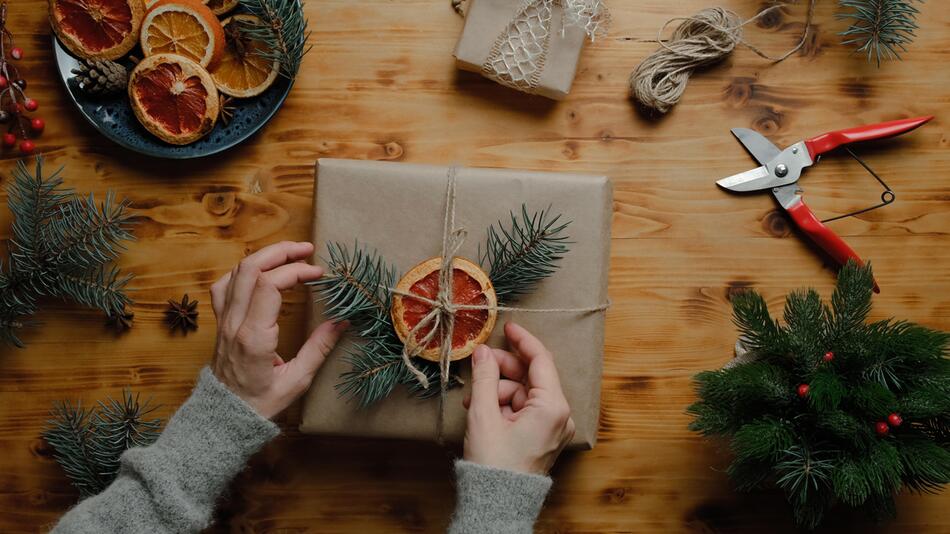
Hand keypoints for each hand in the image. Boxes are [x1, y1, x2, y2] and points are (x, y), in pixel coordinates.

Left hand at [210, 241, 346, 418]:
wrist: (223, 417)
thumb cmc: (260, 403)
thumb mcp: (297, 381)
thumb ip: (319, 349)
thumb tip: (341, 322)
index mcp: (254, 337)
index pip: (270, 286)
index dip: (296, 271)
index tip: (318, 274)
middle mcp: (234, 323)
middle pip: (251, 269)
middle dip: (281, 252)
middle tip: (307, 250)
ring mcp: (223, 321)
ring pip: (236, 271)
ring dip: (263, 257)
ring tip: (289, 254)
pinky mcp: (220, 322)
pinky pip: (224, 285)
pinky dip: (243, 270)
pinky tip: (260, 271)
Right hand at [462, 322, 574, 474]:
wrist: (498, 505)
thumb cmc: (494, 463)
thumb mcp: (484, 414)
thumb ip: (484, 377)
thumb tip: (483, 352)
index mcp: (553, 407)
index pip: (541, 360)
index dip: (523, 340)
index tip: (508, 328)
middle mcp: (560, 416)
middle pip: (532, 377)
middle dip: (503, 370)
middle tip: (479, 365)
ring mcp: (553, 428)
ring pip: (525, 393)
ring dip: (499, 392)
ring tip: (474, 402)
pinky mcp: (543, 437)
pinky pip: (525, 410)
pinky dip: (504, 406)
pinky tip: (484, 412)